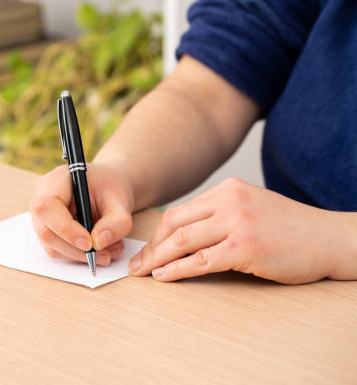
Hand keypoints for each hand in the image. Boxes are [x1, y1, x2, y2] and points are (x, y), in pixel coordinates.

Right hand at [30, 163, 133, 265]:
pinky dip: (80, 256)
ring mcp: (41, 218)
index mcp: (54, 181)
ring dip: (81, 256)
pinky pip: (59, 251)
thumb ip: (115, 222)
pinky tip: (100, 250)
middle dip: (76, 250)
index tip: (90, 243)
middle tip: (104, 255)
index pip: (46, 207)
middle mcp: (41, 198)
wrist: (107, 188)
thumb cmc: (109, 188)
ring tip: (109, 252)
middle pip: (46, 232)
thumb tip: (98, 243)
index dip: (65, 228)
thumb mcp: (121, 201)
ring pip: (52, 247)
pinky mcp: (48, 232)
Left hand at [129, 178, 354, 283]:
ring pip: (184, 240)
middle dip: (152, 246)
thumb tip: (183, 238)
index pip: (180, 211)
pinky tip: (165, 277)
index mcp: (227, 190)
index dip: (158, 234)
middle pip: (175, 223)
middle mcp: (229, 201)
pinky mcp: (246, 246)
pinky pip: (202, 260)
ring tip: (144, 273)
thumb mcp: (251, 209)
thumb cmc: (290, 230)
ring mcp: (237, 222)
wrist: (329, 239)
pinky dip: (178, 270)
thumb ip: (220, 216)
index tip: (147, 250)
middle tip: (137, 264)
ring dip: (158, 259)